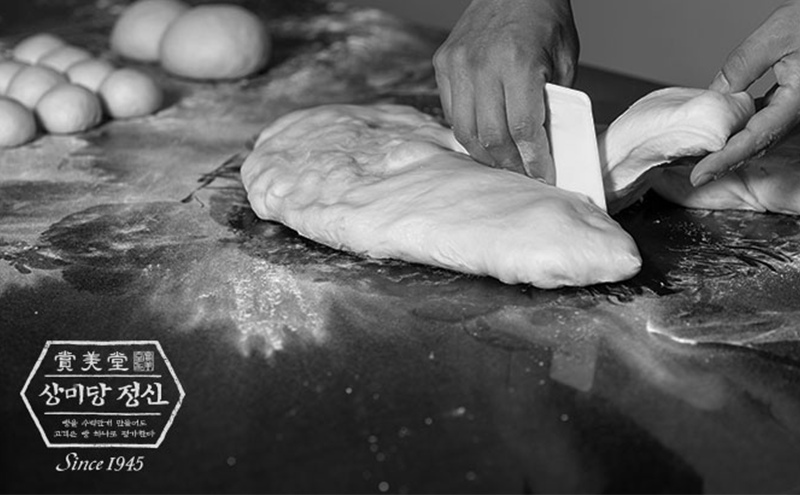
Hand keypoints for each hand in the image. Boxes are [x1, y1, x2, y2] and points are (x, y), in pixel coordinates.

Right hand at [433, 0, 578, 181]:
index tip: (542, 176)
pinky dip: (469, 131)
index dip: (533, 160)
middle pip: (491, 137)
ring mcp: (457, 64)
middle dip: (509, 164)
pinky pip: (452, 112)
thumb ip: (553, 102)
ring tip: (502, 162)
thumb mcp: (564, 59)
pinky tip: (485, 136)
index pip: (522, 129)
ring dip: (485, 154)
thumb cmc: (545, 18)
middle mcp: (482, 64)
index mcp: (518, 62)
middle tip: (522, 174)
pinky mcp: (443, 64)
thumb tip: (544, 145)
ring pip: (465, 131)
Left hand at [692, 0, 799, 186]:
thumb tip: (714, 94)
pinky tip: (727, 127)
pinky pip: (769, 119)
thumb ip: (742, 67)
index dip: (726, 159)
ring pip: (764, 133)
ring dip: (735, 145)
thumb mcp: (774, 36)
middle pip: (760, 142)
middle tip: (697, 172)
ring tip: (706, 155)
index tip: (702, 173)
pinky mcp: (797, 100)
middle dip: (727, 159)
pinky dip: (746, 126)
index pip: (757, 137)